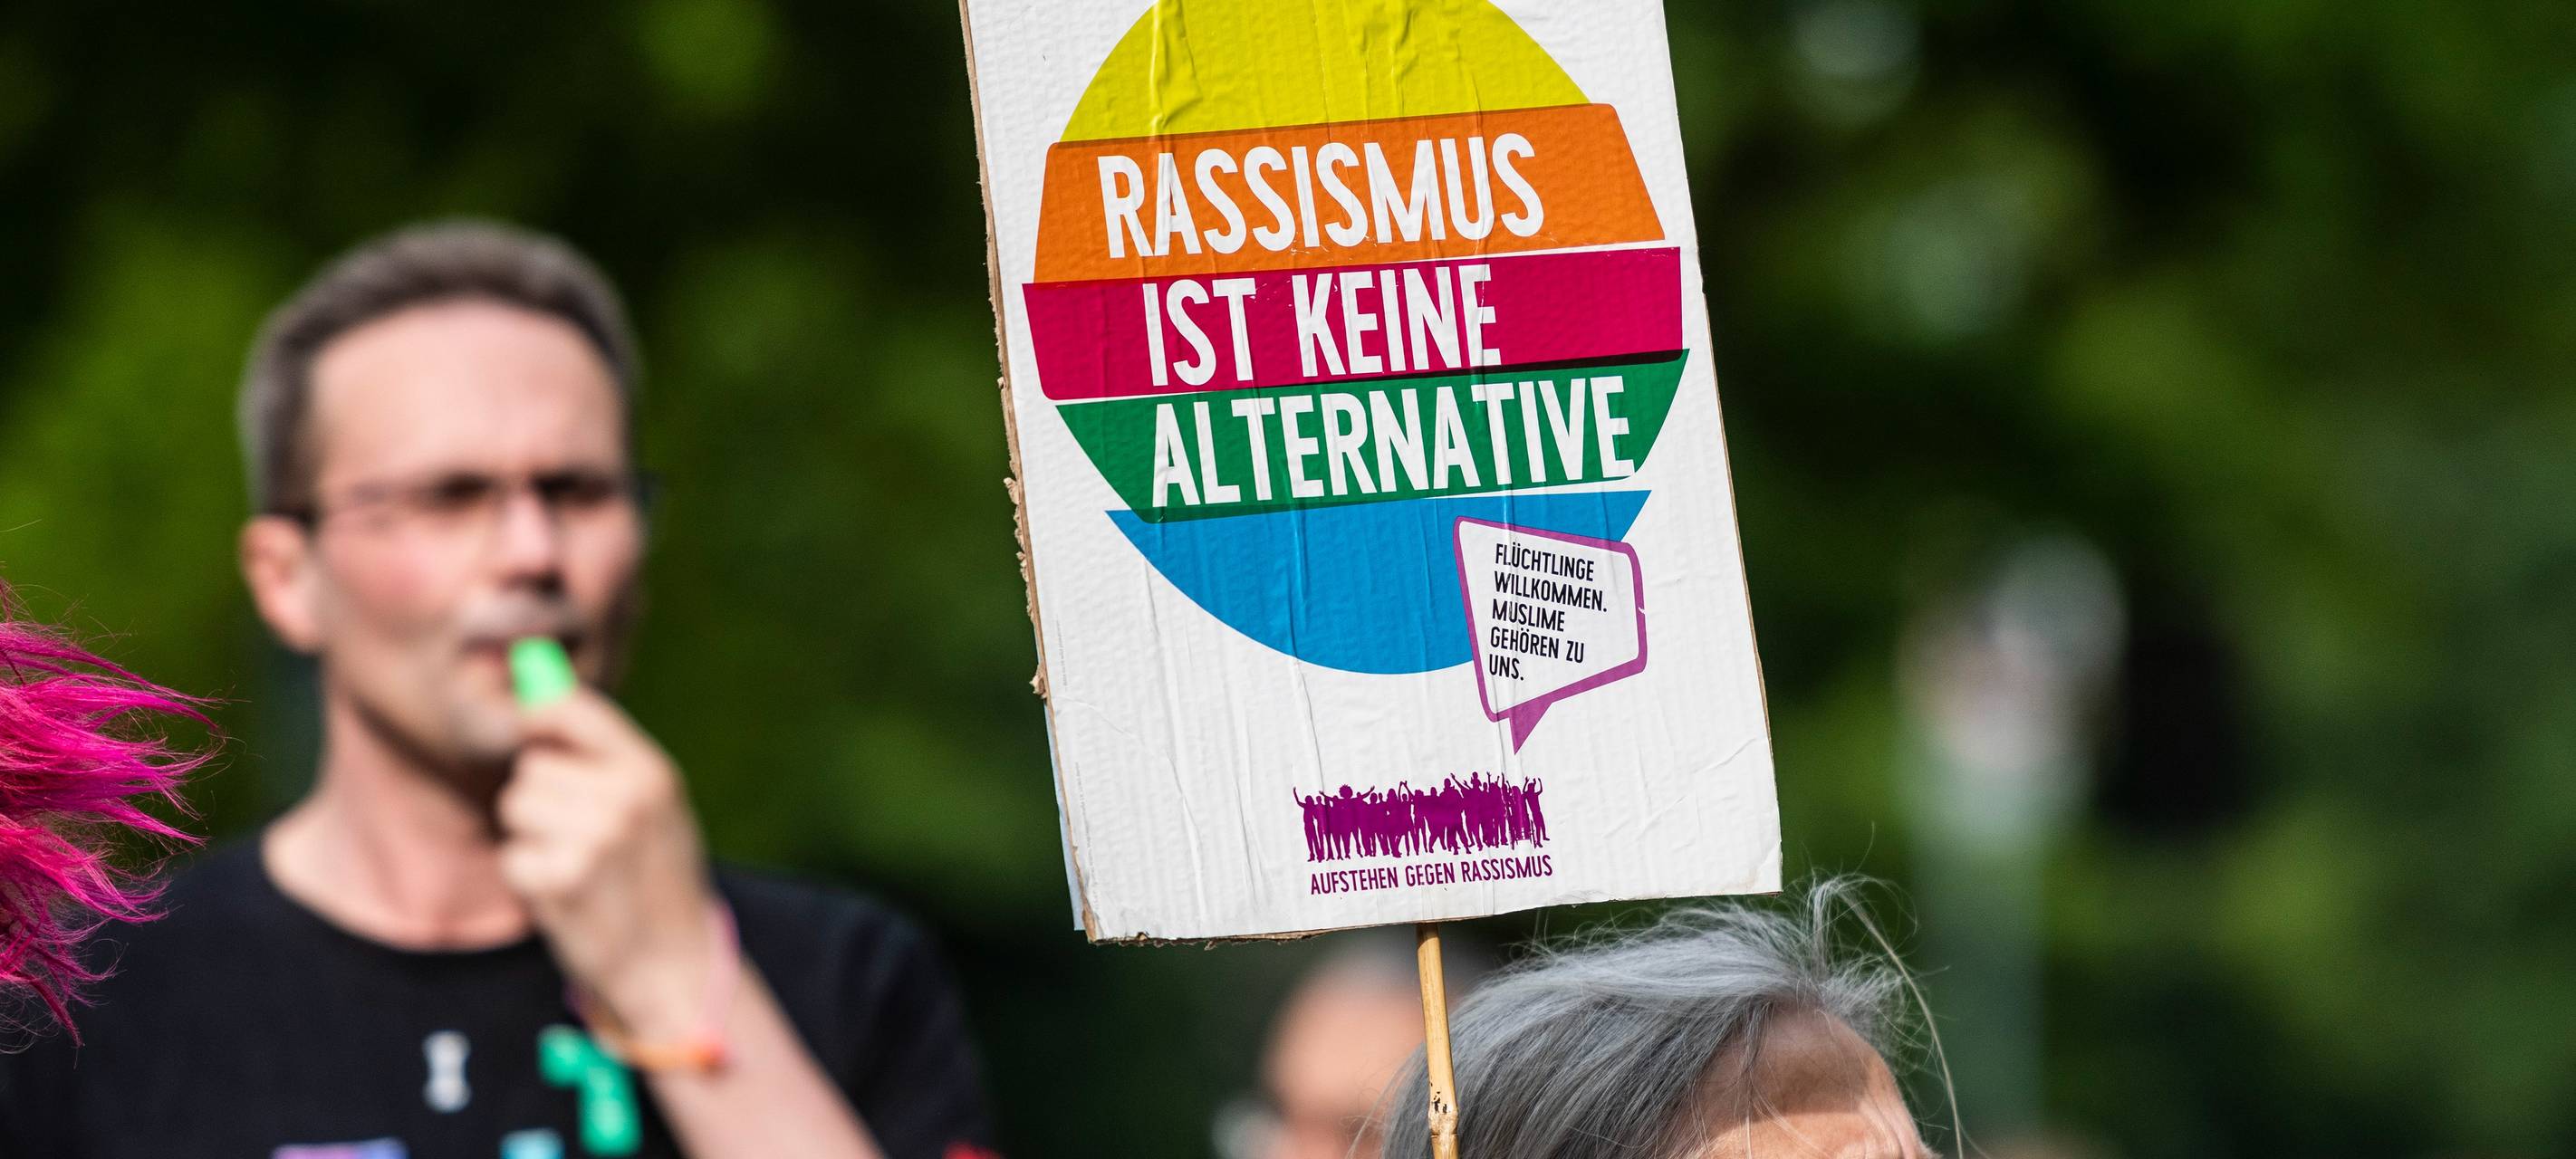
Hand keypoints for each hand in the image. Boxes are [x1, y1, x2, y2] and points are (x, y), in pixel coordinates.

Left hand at [499, 686, 723, 1042]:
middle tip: (578, 834)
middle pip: (532, 767)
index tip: (529, 731)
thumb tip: (536, 696)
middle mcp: (624, 799)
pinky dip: (528, 877)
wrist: (675, 963)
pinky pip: (512, 856)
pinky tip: (565, 893)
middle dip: (541, 797)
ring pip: (516, 807)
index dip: (537, 716)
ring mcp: (591, 840)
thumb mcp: (658, 806)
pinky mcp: (559, 882)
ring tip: (574, 863)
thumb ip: (607, 755)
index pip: (571, 708)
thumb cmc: (659, 877)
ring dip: (531, 836)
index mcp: (650, 772)